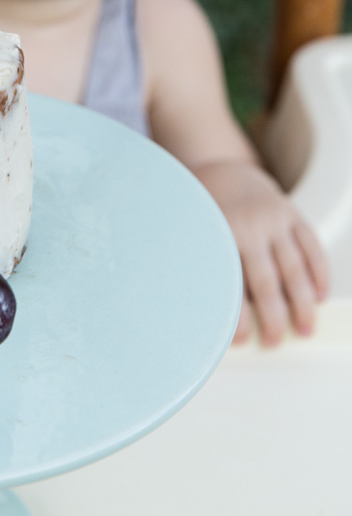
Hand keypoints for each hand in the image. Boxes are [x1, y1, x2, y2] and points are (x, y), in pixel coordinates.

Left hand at [194, 160, 329, 345]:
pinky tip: (320, 298)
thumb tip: (211, 318)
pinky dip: (320, 275)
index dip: (237, 316)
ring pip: (295, 268)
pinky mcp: (294, 215)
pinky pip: (312, 247)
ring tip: (304, 329)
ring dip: (302, 303)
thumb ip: (204, 267)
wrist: (225, 173)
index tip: (241, 341)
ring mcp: (275, 219)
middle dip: (273, 317)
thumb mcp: (196, 235)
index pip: (231, 283)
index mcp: (219, 233)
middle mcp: (249, 226)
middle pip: (267, 281)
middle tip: (274, 342)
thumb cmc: (207, 215)